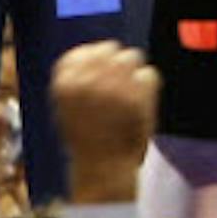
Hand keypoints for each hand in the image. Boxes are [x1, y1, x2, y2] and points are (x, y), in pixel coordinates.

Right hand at [52, 40, 157, 203]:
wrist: (103, 169)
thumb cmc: (85, 141)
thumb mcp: (67, 108)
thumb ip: (77, 78)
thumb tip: (92, 49)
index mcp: (66, 83)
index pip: (82, 51)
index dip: (92, 60)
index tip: (98, 73)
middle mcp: (89, 79)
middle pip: (109, 48)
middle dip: (115, 63)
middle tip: (118, 84)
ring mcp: (115, 86)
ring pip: (132, 56)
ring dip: (132, 72)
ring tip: (129, 94)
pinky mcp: (139, 95)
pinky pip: (150, 74)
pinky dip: (148, 88)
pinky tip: (140, 104)